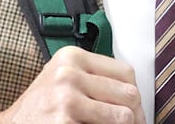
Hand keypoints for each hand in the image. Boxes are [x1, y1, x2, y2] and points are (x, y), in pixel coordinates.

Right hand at [0, 46, 144, 123]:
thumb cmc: (40, 106)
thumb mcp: (63, 78)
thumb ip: (93, 76)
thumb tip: (134, 94)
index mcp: (71, 57)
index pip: (125, 72)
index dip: (134, 94)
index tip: (133, 108)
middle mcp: (69, 74)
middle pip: (129, 94)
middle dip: (135, 114)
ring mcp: (66, 99)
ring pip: (124, 116)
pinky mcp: (64, 123)